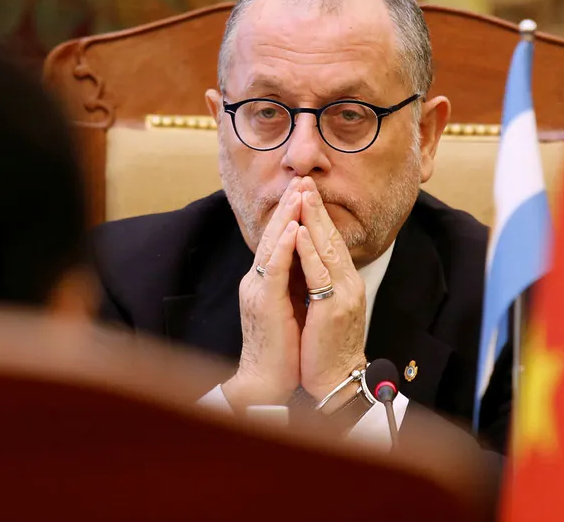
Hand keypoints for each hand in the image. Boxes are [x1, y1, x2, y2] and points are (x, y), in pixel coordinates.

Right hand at [221, 177, 302, 410]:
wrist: (266, 382)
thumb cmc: (281, 351)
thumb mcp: (288, 311)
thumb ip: (292, 286)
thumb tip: (306, 265)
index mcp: (263, 283)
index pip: (277, 241)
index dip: (290, 216)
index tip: (304, 193)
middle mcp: (256, 281)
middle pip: (273, 236)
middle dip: (289, 207)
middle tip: (302, 181)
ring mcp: (258, 289)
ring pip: (273, 245)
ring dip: (287, 217)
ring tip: (299, 194)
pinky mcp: (265, 302)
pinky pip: (274, 268)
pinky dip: (284, 246)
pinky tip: (294, 228)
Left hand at [296, 177, 367, 403]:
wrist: (333, 381)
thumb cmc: (323, 346)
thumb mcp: (323, 306)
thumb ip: (318, 281)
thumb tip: (305, 256)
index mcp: (344, 282)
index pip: (330, 240)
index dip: (318, 215)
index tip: (306, 191)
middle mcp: (347, 284)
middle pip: (331, 237)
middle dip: (316, 208)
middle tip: (305, 181)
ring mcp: (343, 295)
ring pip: (326, 249)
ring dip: (313, 220)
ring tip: (303, 196)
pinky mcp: (332, 310)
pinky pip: (318, 274)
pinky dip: (308, 252)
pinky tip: (299, 234)